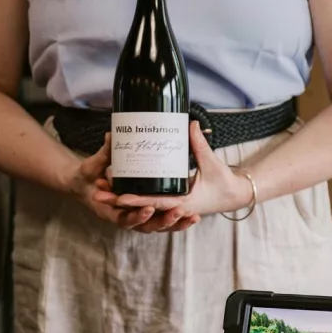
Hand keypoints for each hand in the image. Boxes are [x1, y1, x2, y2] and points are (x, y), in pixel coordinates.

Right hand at [73, 132, 199, 231]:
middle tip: (180, 212)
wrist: (85, 186)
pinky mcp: (147, 212)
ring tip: (193, 218)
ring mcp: (137, 217)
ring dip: (176, 224)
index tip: (149, 208)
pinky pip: (163, 219)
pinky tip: (192, 217)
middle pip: (148, 227)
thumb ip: (102, 154)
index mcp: (109, 212)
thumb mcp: (91, 167)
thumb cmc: (84, 178)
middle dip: (165, 222)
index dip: (138, 216)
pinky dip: (176, 220)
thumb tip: (110, 135)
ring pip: (159, 226)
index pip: (125, 220)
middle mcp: (125, 218)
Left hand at [103, 121, 253, 229]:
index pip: (156, 203)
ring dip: (121, 200)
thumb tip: (190, 123)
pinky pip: (148, 205)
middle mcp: (174, 209)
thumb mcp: (211, 163)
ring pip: (141, 208)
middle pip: (141, 208)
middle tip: (98, 193)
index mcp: (184, 203)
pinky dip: (132, 199)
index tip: (119, 197)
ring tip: (100, 190)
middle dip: (119, 202)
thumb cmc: (224, 182)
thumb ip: (199, 144)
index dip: (137, 201)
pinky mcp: (170, 204)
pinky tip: (116, 190)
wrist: (233, 195)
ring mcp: (171, 208)